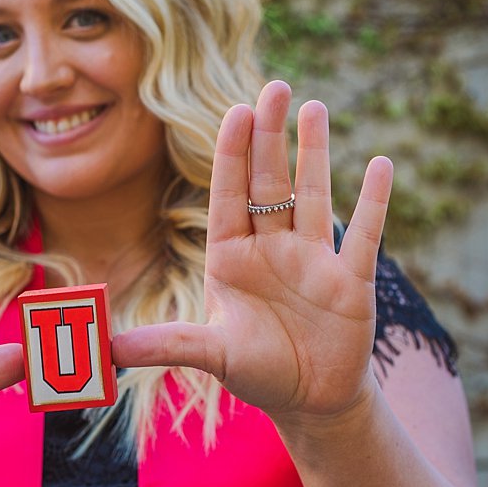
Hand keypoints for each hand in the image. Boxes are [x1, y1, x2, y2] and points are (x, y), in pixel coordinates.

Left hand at [114, 81, 395, 422]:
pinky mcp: (352, 282)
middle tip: (274, 86)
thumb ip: (165, 344)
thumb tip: (107, 349)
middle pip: (269, 182)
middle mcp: (271, 249)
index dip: (232, 154)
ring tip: (313, 106)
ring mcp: (314, 260)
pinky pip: (366, 235)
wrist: (310, 400)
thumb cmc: (257, 371)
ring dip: (315, 152)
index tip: (235, 111)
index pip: (228, 195)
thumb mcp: (209, 355)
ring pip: (314, 195)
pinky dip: (375, 202)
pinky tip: (381, 165)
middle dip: (270, 136)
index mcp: (231, 257)